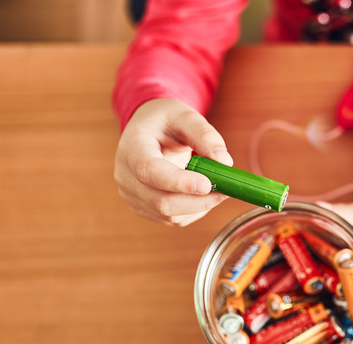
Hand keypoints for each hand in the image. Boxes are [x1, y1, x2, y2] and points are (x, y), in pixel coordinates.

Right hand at [114, 98, 232, 225]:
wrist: (148, 130)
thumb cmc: (167, 121)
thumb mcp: (186, 116)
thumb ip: (205, 136)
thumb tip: (225, 162)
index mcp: (132, 147)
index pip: (149, 171)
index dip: (178, 182)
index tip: (207, 184)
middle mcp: (125, 175)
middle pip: (160, 201)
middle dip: (198, 200)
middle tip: (227, 190)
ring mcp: (132, 195)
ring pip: (169, 215)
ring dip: (199, 206)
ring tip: (217, 188)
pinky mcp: (143, 208)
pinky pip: (172, 219)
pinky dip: (194, 211)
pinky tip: (202, 194)